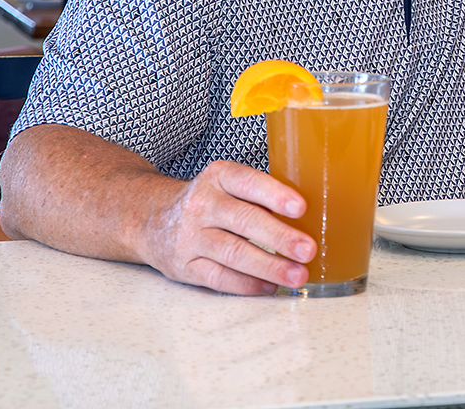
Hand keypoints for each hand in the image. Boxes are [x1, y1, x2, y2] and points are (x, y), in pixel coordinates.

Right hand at [136, 160, 316, 295]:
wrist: (151, 219)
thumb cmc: (208, 201)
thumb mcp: (227, 185)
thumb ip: (260, 196)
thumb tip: (313, 217)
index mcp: (218, 177)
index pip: (248, 183)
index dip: (275, 195)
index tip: (301, 207)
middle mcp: (202, 204)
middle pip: (245, 221)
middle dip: (280, 237)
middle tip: (308, 249)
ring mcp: (189, 236)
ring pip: (233, 253)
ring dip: (269, 266)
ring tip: (297, 275)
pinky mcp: (183, 265)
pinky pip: (218, 277)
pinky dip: (247, 284)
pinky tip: (270, 286)